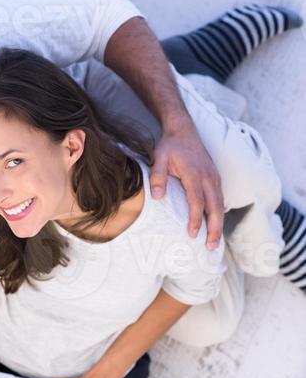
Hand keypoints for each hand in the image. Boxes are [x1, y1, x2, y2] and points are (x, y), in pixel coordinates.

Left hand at [150, 123, 223, 250]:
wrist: (183, 130)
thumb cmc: (170, 146)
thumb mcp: (159, 158)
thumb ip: (157, 177)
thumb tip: (157, 197)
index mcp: (195, 174)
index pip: (197, 201)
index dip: (196, 219)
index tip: (192, 234)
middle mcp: (209, 177)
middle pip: (215, 207)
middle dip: (215, 228)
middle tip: (211, 247)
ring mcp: (214, 177)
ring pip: (220, 204)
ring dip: (219, 224)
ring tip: (214, 242)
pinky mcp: (215, 178)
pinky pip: (220, 199)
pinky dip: (219, 214)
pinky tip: (215, 225)